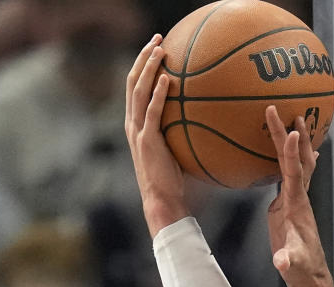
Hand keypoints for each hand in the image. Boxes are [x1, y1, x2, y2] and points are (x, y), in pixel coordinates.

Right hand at [125, 35, 188, 236]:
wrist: (162, 200)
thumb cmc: (171, 180)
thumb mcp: (173, 149)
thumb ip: (178, 131)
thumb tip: (201, 119)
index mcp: (135, 124)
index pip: (134, 87)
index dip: (142, 65)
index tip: (155, 48)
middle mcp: (132, 124)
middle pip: (133, 81)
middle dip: (143, 57)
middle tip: (157, 39)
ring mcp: (137, 131)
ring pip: (138, 91)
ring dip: (149, 67)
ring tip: (160, 50)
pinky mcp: (147, 141)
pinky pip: (152, 111)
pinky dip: (158, 93)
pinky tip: (167, 79)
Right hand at [265, 106, 326, 286]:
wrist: (308, 275)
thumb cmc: (299, 270)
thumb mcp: (292, 266)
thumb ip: (287, 262)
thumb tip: (281, 262)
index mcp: (296, 207)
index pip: (294, 175)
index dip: (291, 154)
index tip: (290, 131)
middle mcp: (299, 199)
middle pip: (297, 161)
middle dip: (290, 136)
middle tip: (285, 110)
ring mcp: (296, 201)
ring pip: (298, 164)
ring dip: (296, 142)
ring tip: (297, 118)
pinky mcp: (289, 205)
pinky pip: (293, 174)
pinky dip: (293, 158)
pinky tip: (296, 148)